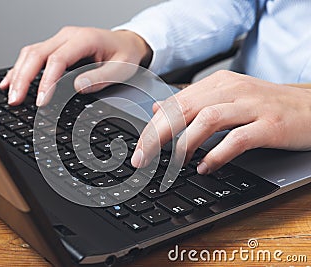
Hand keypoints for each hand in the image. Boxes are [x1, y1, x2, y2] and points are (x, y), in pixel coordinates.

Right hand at [0, 27, 151, 105]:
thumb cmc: (124, 55)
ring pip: (30, 53)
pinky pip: (32, 55)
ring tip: (11, 95)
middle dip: (23, 78)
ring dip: (18, 74)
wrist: (126, 43)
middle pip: (37, 54)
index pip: (58, 59)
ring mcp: (60, 40)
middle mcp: (67, 36)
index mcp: (84, 39)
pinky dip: (20, 68)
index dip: (46, 81)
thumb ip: (101, 77)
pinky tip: (10, 81)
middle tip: (16, 100)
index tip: (41, 101)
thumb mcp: (121, 69)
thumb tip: (78, 87)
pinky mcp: (56, 47)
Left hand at [131, 70, 310, 174]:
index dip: (153, 127)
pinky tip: (205, 168)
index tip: (139, 149)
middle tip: (142, 159)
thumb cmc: (268, 107)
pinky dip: (217, 155)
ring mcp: (253, 106)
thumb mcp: (227, 98)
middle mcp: (232, 90)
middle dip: (158, 136)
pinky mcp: (271, 125)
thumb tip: (158, 109)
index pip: (175, 104)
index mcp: (218, 83)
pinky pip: (237, 139)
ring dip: (184, 145)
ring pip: (206, 120)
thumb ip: (192, 103)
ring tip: (172, 165)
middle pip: (184, 109)